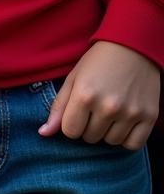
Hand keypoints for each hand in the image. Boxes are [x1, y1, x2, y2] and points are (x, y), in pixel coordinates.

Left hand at [39, 40, 159, 148]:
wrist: (131, 48)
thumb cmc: (97, 62)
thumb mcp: (73, 78)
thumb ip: (58, 107)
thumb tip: (44, 133)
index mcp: (84, 95)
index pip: (70, 131)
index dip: (71, 123)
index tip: (76, 112)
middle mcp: (108, 107)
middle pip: (90, 138)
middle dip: (88, 126)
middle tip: (94, 107)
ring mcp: (130, 113)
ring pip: (110, 142)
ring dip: (106, 132)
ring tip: (108, 112)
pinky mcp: (149, 117)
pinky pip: (132, 145)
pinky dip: (125, 139)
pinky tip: (122, 123)